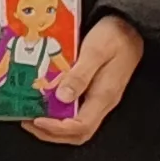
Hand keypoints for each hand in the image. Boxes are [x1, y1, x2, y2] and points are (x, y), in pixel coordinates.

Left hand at [27, 16, 144, 144]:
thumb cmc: (115, 36)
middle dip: (51, 133)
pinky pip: (76, 110)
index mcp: (104, 96)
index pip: (81, 127)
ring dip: (53, 125)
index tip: (36, 119)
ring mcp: (99, 97)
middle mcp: (103, 102)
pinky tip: (44, 101)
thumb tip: (62, 98)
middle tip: (28, 121)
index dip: (56, 129)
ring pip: (77, 124)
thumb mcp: (95, 52)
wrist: (131, 26)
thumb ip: (80, 75)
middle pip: (78, 133)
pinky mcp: (95, 91)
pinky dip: (58, 112)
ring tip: (31, 115)